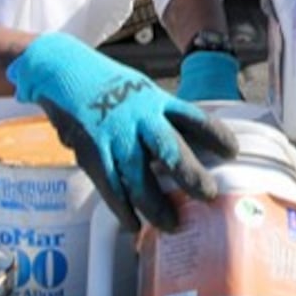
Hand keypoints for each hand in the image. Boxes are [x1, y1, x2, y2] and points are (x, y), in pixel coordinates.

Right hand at [7, 33, 237, 231]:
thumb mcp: (140, 90)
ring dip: (157, 205)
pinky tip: (133, 225)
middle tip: (209, 195)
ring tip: (173, 225)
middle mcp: (139, 117)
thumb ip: (159, 115)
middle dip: (192, 175)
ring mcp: (114, 135)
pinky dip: (122, 209)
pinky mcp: (91, 151)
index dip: (216, 135)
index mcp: (155, 100)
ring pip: (140, 177)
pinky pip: (110, 186)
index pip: (194, 117)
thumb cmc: (106, 84)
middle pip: (171, 149)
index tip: (234, 152)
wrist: (62, 70)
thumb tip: (184, 142)